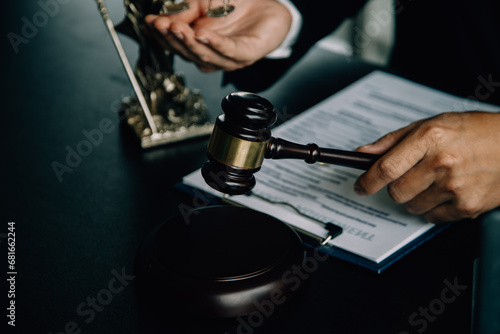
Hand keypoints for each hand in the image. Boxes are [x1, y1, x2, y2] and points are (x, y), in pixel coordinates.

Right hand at [145, 0, 291, 71]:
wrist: (266, 4)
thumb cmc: (235, 4)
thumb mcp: (202, 2)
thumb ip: (185, 10)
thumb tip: (163, 19)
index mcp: (198, 45)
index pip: (175, 44)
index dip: (161, 35)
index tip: (150, 22)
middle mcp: (212, 55)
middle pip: (188, 52)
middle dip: (172, 38)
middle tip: (160, 24)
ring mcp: (229, 58)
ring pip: (205, 56)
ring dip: (189, 42)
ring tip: (176, 27)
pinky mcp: (247, 54)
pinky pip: (229, 51)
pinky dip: (215, 44)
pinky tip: (203, 34)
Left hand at [354, 111, 499, 222]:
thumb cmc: (474, 131)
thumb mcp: (431, 124)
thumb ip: (393, 140)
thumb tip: (363, 153)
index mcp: (430, 137)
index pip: (386, 167)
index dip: (367, 181)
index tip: (360, 186)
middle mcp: (442, 162)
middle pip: (397, 191)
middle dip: (395, 188)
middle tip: (409, 177)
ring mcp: (456, 186)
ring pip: (412, 206)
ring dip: (415, 198)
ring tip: (434, 181)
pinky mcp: (468, 206)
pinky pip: (433, 217)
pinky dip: (434, 208)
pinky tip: (448, 191)